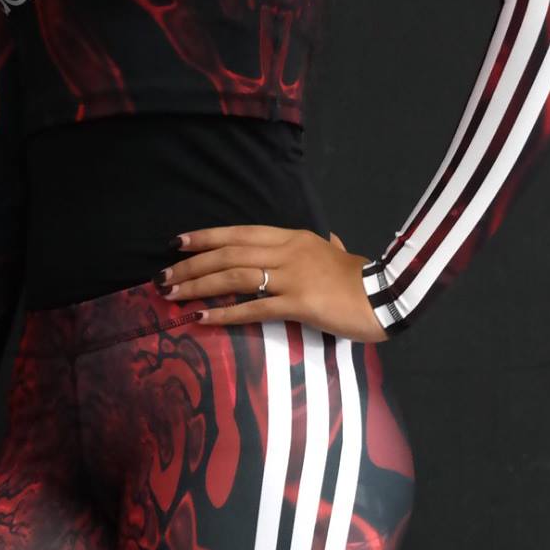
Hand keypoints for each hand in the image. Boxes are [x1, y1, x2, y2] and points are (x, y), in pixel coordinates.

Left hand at [157, 225, 388, 342]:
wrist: (387, 296)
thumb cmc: (361, 280)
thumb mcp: (340, 255)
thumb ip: (329, 247)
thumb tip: (332, 241)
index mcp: (293, 238)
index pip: (239, 232)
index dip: (205, 237)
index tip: (176, 243)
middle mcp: (288, 251)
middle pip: (229, 252)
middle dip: (191, 264)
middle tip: (162, 277)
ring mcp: (293, 276)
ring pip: (235, 275)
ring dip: (198, 285)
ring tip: (172, 296)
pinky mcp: (299, 303)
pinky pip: (254, 307)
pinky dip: (224, 312)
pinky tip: (202, 317)